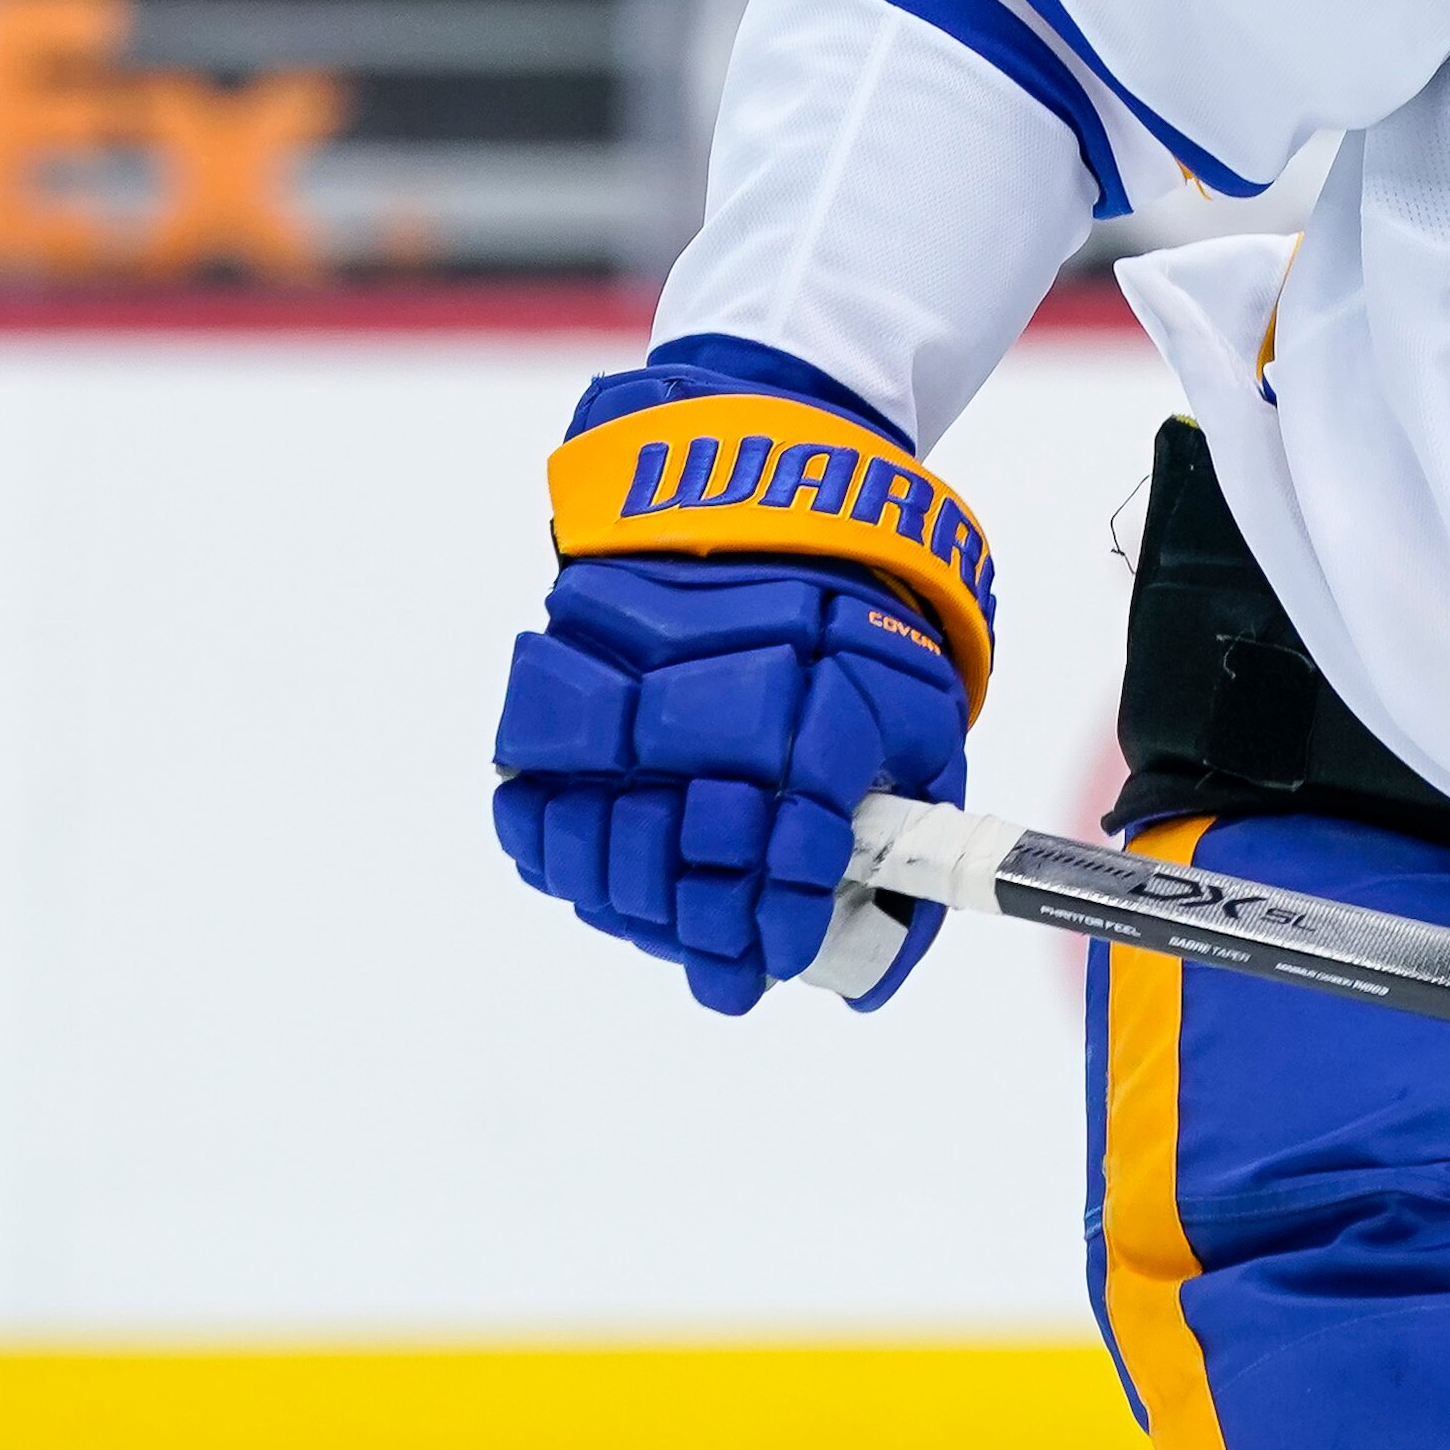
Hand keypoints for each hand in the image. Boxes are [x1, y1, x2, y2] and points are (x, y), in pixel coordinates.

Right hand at [495, 369, 1000, 1012]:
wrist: (740, 485)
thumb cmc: (847, 608)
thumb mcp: (916, 705)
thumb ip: (906, 824)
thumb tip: (880, 965)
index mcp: (817, 722)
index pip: (793, 864)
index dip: (787, 927)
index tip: (782, 950)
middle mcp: (710, 722)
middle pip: (690, 880)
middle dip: (713, 935)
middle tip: (728, 962)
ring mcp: (616, 714)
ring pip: (604, 863)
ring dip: (638, 907)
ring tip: (672, 919)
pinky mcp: (546, 702)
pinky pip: (533, 817)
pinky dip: (563, 854)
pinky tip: (604, 862)